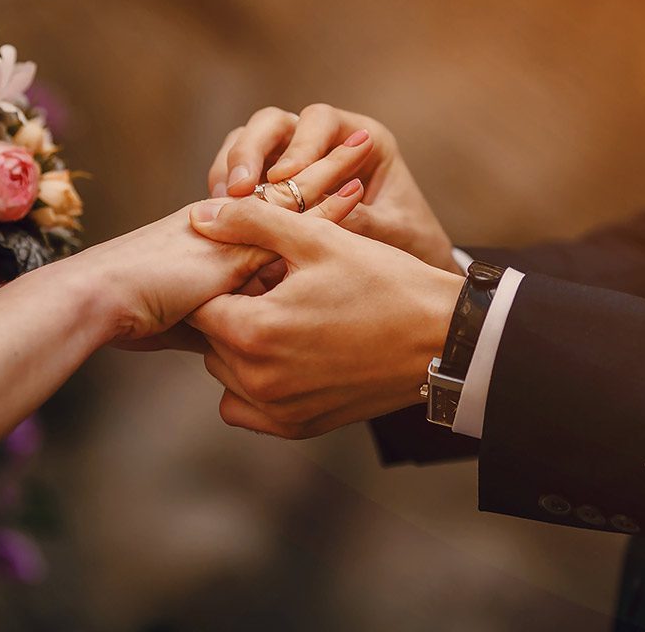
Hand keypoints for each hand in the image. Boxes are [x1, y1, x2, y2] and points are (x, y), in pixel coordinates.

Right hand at [85, 136, 374, 345]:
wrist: (102, 301)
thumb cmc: (130, 313)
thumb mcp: (187, 319)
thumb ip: (219, 319)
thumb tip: (238, 344)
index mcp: (213, 237)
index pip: (266, 209)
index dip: (300, 195)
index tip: (334, 182)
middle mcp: (225, 223)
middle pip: (283, 190)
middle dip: (320, 168)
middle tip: (358, 144)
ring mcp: (233, 227)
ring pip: (291, 192)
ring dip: (329, 170)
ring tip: (364, 147)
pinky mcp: (239, 238)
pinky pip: (291, 216)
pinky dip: (326, 205)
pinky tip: (357, 190)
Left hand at [187, 198, 464, 438]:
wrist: (443, 338)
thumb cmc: (385, 283)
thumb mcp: (317, 238)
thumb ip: (251, 223)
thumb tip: (201, 216)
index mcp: (254, 331)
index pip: (201, 304)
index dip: (224, 280)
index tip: (256, 270)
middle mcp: (258, 380)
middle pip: (211, 340)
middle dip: (233, 312)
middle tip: (277, 291)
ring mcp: (278, 409)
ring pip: (226, 373)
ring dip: (242, 348)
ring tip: (288, 319)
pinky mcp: (298, 427)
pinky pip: (246, 409)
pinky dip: (255, 385)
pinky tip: (289, 355)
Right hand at [207, 104, 460, 272]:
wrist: (406, 274)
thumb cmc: (409, 242)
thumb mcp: (394, 232)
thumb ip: (361, 220)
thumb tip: (317, 216)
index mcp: (361, 137)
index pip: (320, 121)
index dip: (299, 145)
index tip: (283, 178)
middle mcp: (322, 140)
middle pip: (273, 123)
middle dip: (250, 150)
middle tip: (238, 189)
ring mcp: (291, 158)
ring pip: (247, 141)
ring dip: (230, 168)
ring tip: (221, 203)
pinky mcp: (268, 184)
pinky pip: (238, 173)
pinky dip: (225, 190)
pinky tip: (222, 218)